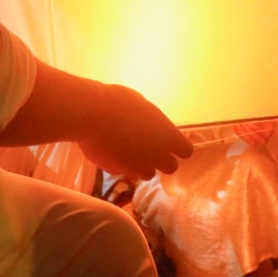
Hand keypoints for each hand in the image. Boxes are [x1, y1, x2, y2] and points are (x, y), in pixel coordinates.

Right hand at [76, 84, 193, 180]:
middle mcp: (156, 156)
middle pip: (171, 167)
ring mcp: (137, 167)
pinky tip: (114, 151)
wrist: (91, 114)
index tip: (169, 139)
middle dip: (163, 159)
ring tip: (131, 150)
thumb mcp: (143, 106)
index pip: (186, 151)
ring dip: (143, 165)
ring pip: (148, 174)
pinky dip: (124, 166)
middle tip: (151, 147)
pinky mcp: (118, 172)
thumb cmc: (119, 102)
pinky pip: (126, 173)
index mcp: (168, 136)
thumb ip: (152, 123)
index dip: (178, 146)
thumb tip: (151, 129)